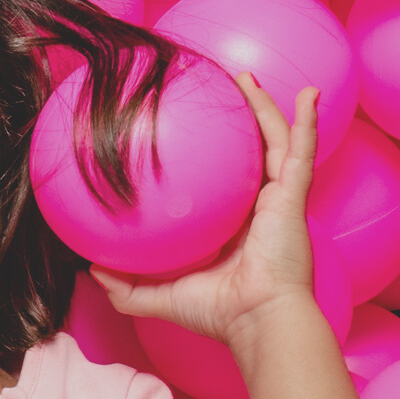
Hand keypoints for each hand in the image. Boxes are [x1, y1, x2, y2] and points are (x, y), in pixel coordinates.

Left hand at [89, 73, 321, 347]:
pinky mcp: (294, 196)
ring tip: (248, 80)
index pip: (224, 184)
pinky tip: (309, 96)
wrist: (257, 318)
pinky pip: (301, 151)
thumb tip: (90, 270)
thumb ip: (125, 287)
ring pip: (274, 141)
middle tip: (221, 93)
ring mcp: (279, 199)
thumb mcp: (158, 297)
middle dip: (237, 121)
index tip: (193, 137)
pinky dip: (307, 122)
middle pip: (248, 153)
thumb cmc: (218, 313)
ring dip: (266, 108)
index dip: (211, 160)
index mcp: (235, 227)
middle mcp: (259, 209)